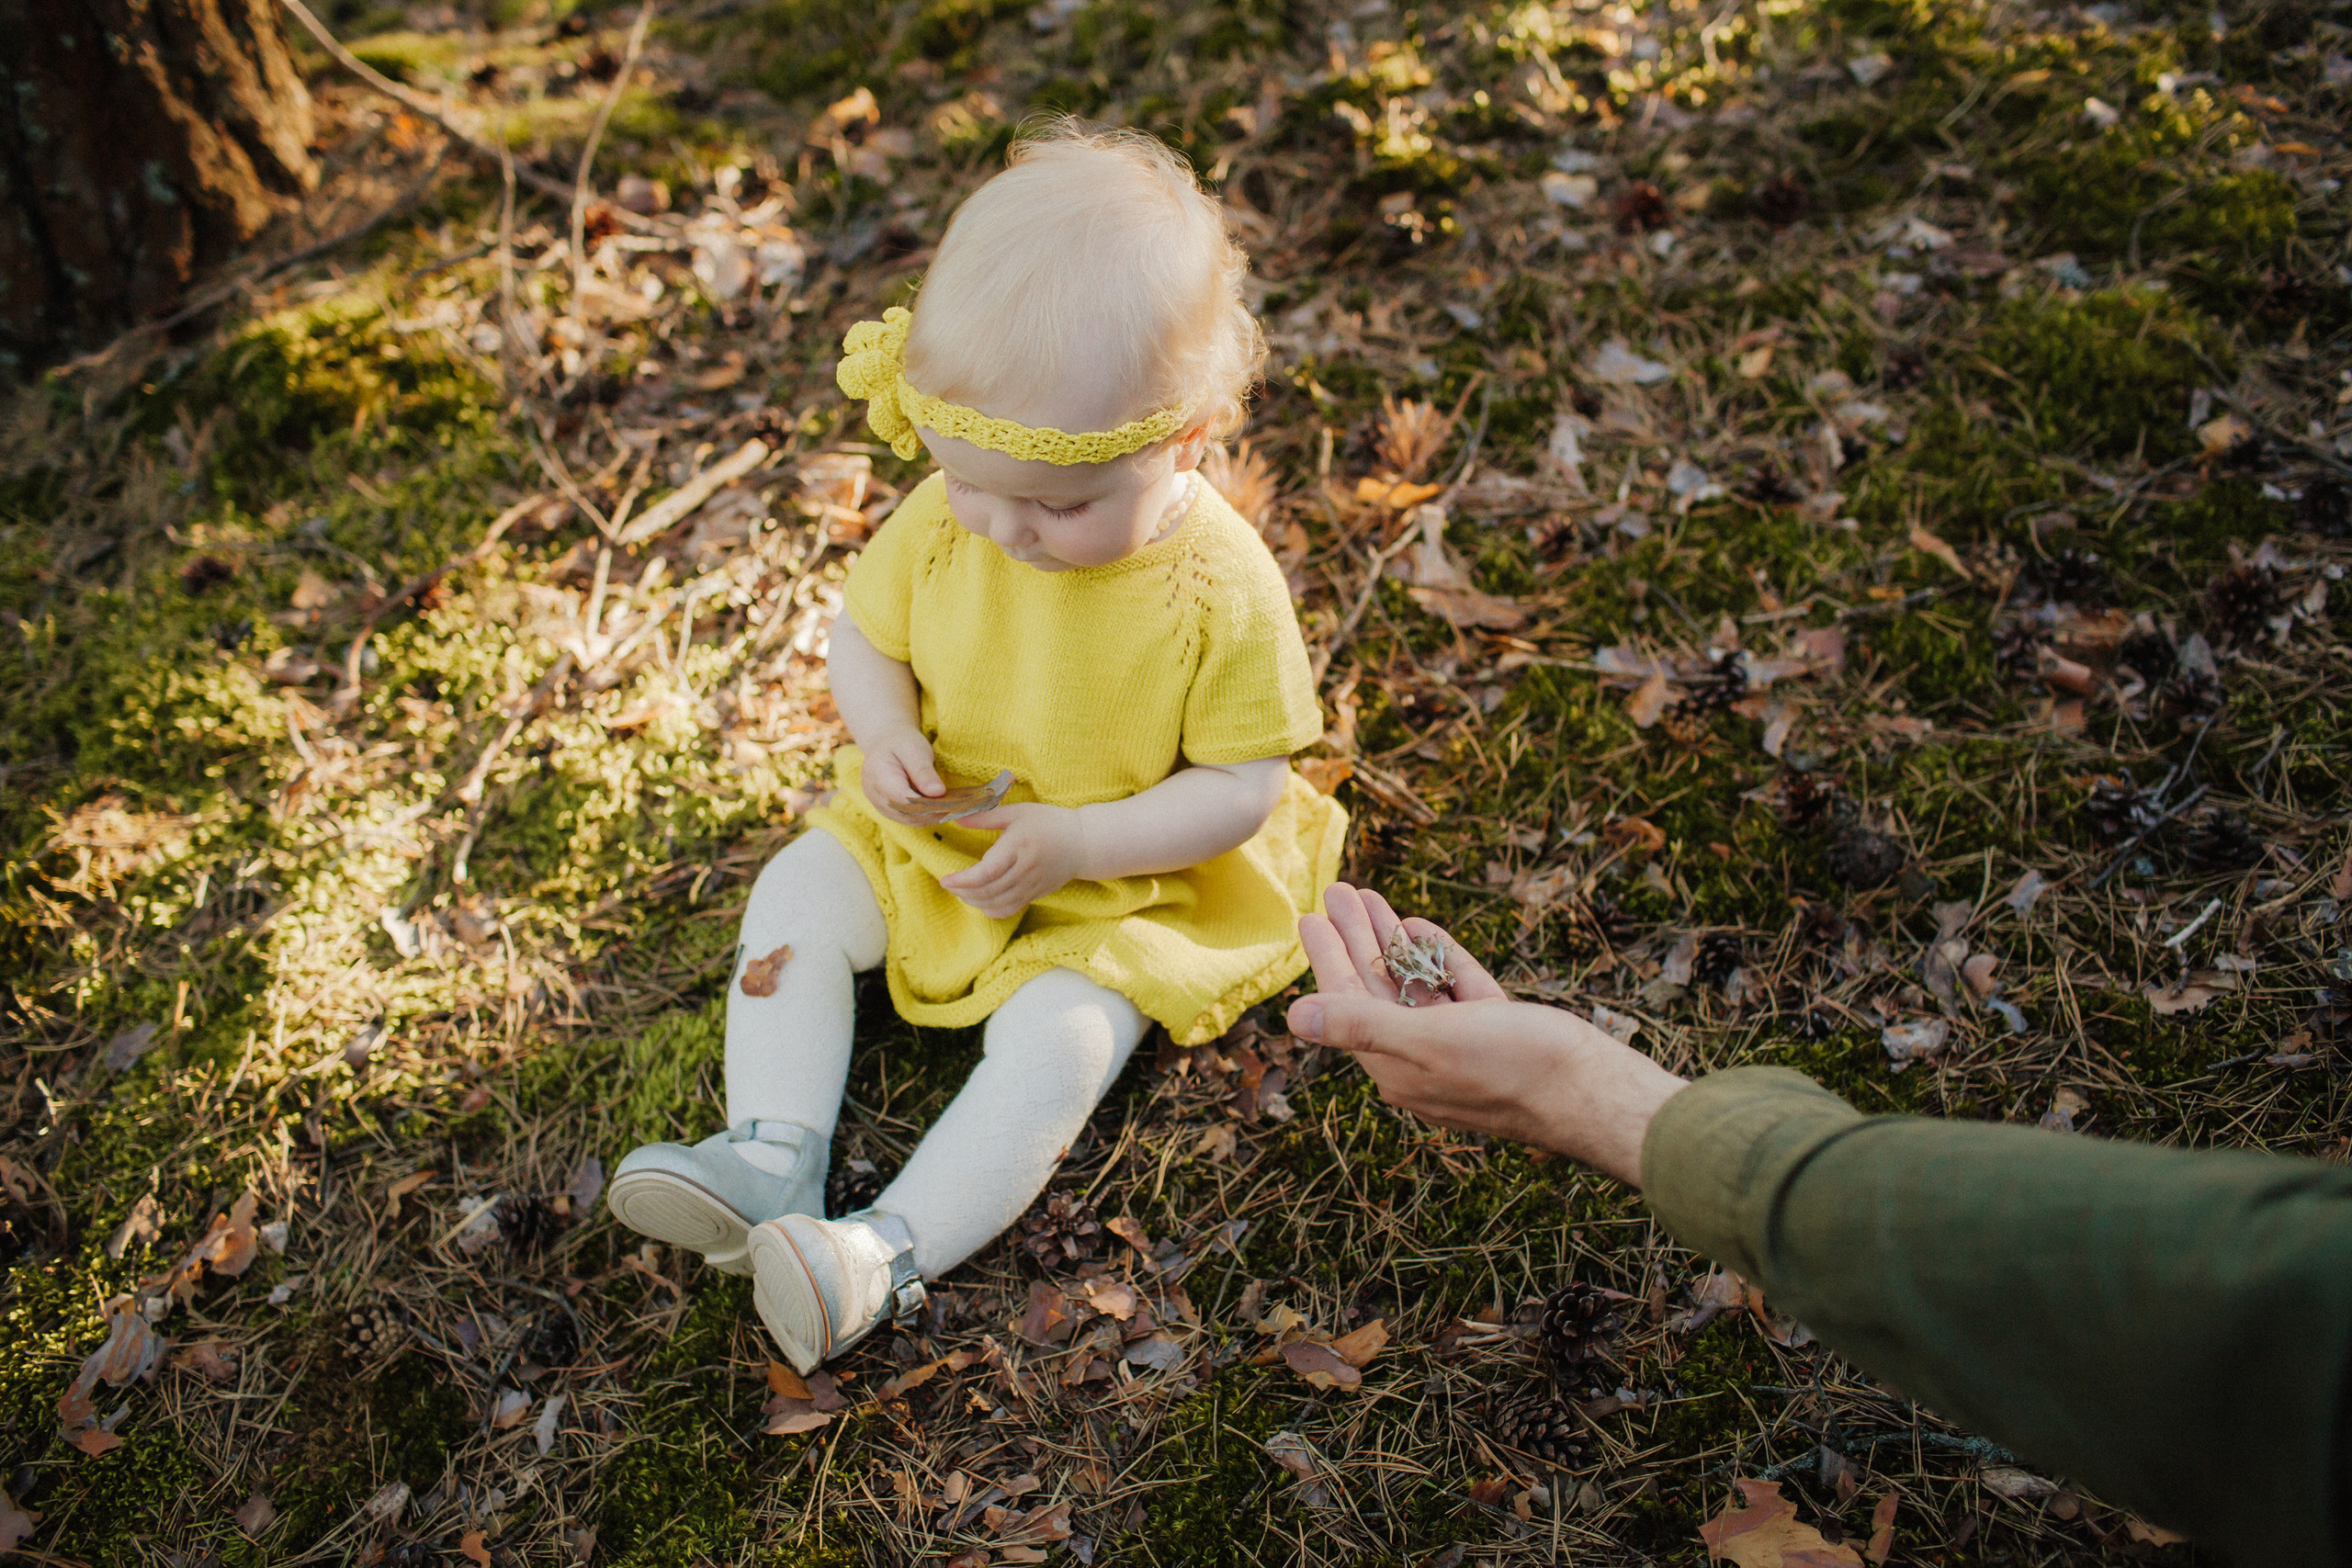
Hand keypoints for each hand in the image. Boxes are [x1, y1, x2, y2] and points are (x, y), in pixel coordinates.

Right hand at [859, 728, 946, 826]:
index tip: (951, 802)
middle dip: (933, 812)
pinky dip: (925, 815)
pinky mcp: (888, 810)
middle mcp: (875, 794)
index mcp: (878, 775)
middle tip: (956, 805)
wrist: (885, 743)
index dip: (928, 805)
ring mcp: (879, 804)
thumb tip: (937, 792)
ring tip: (950, 805)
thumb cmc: (901, 742)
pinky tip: (939, 806)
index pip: (904, 800)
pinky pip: (908, 818)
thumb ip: (923, 771)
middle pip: (907, 813)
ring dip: (931, 816)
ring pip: (909, 820)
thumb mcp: (914, 749)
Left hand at [939, 802, 1085, 918]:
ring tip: (962, 892)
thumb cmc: (1049, 822)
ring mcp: (1032, 885)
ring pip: (996, 904)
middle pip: (988, 891)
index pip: (987, 872)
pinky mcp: (1035, 894)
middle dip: (963, 892)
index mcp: (1019, 846)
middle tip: (950, 884)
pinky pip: (1009, 909)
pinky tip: (981, 902)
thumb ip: (986, 816)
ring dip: (974, 902)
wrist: (1083, 843)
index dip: (963, 880)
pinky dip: (991, 910)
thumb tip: (955, 817)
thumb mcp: (1018, 812)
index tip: (945, 879)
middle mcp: (1025, 869)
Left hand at [1285, 882, 1686, 1186]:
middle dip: (1357, 939)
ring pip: (1416, 986)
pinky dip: (1437, 958)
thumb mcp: (1429, 1043)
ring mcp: (1462, 1045)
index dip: (1328, 958)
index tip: (1309, 917)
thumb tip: (1294, 1017)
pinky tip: (1418, 928)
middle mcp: (1423, 1060)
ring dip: (1392, 941)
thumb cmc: (1512, 1070)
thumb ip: (1362, 1026)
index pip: (1349, 1005)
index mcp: (1397, 1069)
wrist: (1593, 1091)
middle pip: (1378, 990)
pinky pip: (1456, 990)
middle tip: (1338, 891)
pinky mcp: (1497, 1030)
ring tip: (1371, 898)